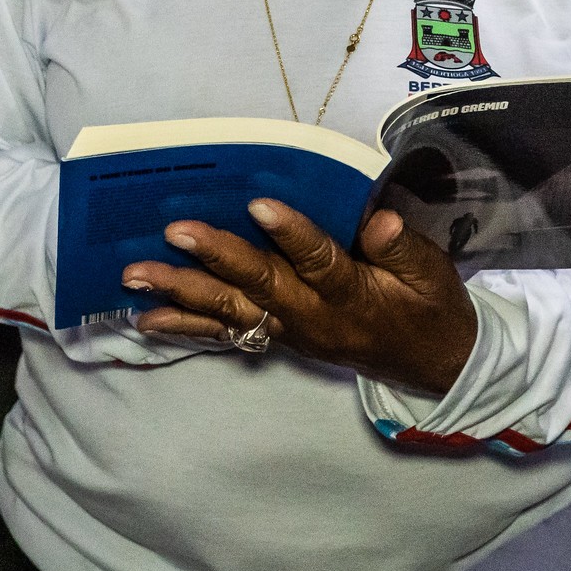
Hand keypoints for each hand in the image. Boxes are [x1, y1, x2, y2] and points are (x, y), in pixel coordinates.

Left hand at [123, 200, 479, 395]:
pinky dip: (186, 325)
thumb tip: (380, 221)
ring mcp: (290, 332)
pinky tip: (147, 317)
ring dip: (181, 295)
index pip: (318, 261)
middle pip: (259, 285)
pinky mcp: (278, 338)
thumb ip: (403, 249)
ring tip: (136, 281)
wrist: (433, 365)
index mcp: (353, 295)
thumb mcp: (433, 275)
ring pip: (230, 312)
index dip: (291, 233)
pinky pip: (227, 332)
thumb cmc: (431, 308)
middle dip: (214, 258)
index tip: (259, 204)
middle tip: (174, 234)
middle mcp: (312, 316)